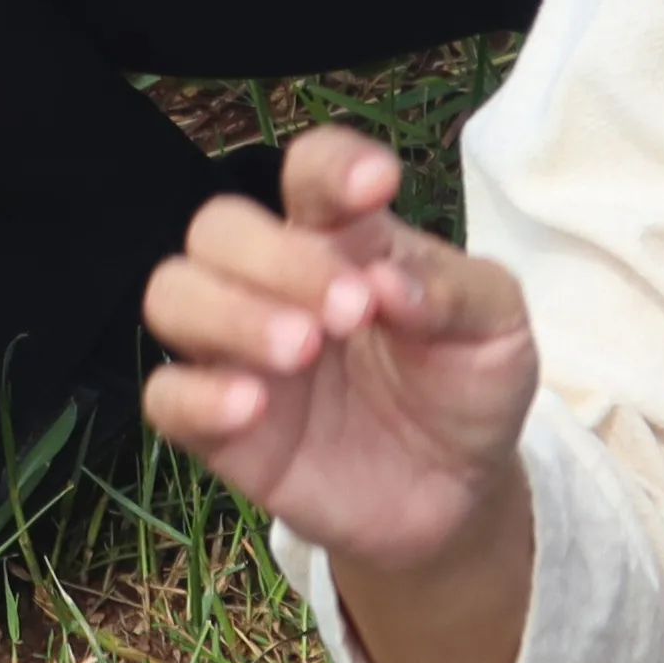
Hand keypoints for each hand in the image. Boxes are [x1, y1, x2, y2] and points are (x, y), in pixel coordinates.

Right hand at [140, 126, 541, 573]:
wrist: (457, 495)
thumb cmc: (467, 389)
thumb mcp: (497, 333)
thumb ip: (455, 294)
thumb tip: (387, 281)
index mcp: (346, 239)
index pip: (311, 172)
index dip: (331, 167)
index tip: (378, 185)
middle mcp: (277, 282)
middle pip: (221, 226)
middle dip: (277, 257)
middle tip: (349, 312)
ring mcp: (240, 353)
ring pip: (172, 293)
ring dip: (229, 312)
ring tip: (303, 350)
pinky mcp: (221, 429)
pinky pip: (166, 396)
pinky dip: (197, 394)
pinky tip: (254, 407)